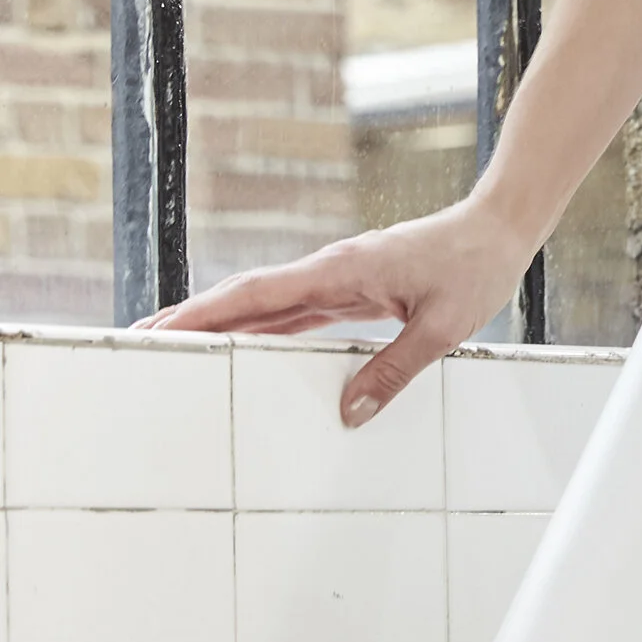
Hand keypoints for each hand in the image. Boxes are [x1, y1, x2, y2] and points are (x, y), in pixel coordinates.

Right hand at [148, 191, 536, 425]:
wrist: (498, 229)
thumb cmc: (474, 268)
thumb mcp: (442, 328)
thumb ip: (394, 370)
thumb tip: (350, 413)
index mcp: (341, 271)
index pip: (258, 293)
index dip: (206, 312)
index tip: (162, 326)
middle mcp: (329, 270)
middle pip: (247, 297)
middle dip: (194, 318)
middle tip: (143, 341)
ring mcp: (338, 277)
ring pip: (266, 304)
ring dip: (222, 323)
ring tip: (177, 347)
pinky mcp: (352, 287)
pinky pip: (296, 311)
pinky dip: (262, 326)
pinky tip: (242, 345)